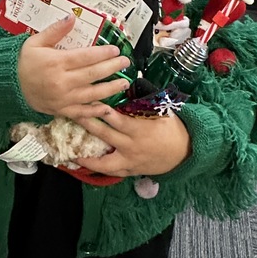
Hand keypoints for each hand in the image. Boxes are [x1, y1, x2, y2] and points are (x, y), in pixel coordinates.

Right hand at [17, 16, 131, 119]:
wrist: (9, 86)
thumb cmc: (23, 61)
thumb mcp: (35, 41)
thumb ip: (55, 30)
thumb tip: (72, 17)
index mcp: (56, 62)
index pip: (86, 57)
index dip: (103, 53)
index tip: (115, 49)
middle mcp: (62, 82)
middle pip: (93, 74)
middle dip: (112, 68)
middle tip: (125, 62)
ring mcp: (63, 98)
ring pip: (92, 94)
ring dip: (110, 88)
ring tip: (124, 82)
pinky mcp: (61, 110)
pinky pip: (82, 112)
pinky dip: (96, 111)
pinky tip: (108, 107)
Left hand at [75, 110, 191, 177]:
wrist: (185, 152)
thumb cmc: (172, 128)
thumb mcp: (161, 112)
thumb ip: (143, 102)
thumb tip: (129, 85)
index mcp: (139, 129)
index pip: (115, 119)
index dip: (100, 110)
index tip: (88, 101)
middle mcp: (131, 146)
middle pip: (105, 136)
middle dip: (87, 125)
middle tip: (72, 115)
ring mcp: (130, 161)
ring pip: (104, 161)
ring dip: (87, 156)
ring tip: (72, 150)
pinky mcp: (131, 170)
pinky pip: (111, 172)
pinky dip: (98, 168)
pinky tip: (85, 164)